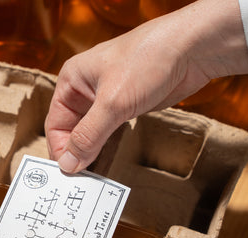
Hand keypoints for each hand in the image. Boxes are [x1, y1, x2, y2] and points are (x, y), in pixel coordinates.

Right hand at [45, 0, 247, 172]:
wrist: (192, 48)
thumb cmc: (147, 60)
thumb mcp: (112, 103)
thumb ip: (89, 136)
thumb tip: (68, 163)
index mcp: (72, 81)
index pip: (55, 123)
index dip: (60, 148)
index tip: (69, 172)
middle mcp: (85, 90)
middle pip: (71, 129)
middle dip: (75, 152)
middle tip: (80, 179)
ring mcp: (106, 98)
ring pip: (90, 132)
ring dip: (91, 152)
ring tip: (93, 175)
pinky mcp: (125, 105)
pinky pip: (109, 131)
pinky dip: (106, 147)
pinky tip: (107, 162)